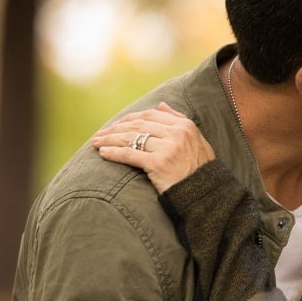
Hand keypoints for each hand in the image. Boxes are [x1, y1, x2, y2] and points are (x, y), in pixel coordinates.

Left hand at [92, 103, 214, 192]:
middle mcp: (177, 133)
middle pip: (138, 125)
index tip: (116, 125)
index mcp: (185, 125)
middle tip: (99, 135)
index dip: (130, 119)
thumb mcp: (196, 141)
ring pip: (131, 138)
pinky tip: (103, 153)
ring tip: (96, 143)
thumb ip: (179, 120)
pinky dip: (114, 153)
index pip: (150, 115)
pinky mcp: (159, 163)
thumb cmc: (199, 171)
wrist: (206, 196)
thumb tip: (161, 105)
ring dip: (110, 140)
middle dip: (115, 129)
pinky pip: (130, 155)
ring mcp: (168, 148)